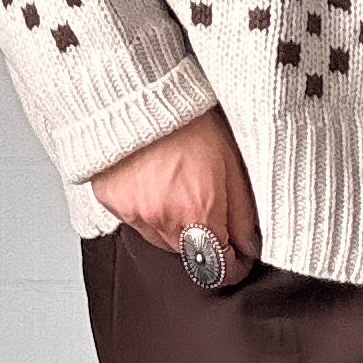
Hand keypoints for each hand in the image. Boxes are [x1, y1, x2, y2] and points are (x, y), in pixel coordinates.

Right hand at [88, 106, 263, 283]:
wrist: (138, 94)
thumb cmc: (188, 120)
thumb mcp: (232, 164)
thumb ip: (242, 214)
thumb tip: (249, 246)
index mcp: (197, 212)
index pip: (219, 268)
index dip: (235, 265)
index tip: (240, 255)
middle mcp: (162, 220)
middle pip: (192, 257)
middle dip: (207, 240)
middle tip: (212, 207)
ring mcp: (134, 215)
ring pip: (164, 243)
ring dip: (178, 228)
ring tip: (182, 189)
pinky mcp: (113, 204)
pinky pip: (138, 223)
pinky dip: (150, 212)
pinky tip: (157, 184)